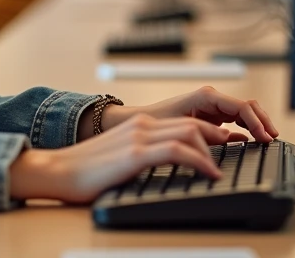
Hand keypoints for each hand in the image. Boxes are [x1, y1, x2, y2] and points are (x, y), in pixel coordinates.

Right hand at [9, 112, 232, 203]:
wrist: (57, 171)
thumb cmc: (85, 171)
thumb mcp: (121, 158)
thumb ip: (143, 156)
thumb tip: (169, 168)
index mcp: (138, 125)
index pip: (184, 122)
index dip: (210, 133)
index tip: (227, 145)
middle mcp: (141, 125)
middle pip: (193, 123)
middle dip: (220, 137)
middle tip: (237, 151)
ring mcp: (139, 137)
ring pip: (190, 133)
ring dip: (214, 149)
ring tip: (224, 166)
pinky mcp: (135, 153)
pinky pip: (178, 151)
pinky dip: (200, 160)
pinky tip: (210, 172)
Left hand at [132, 85, 278, 141]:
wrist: (141, 123)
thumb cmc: (158, 122)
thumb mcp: (184, 129)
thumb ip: (210, 135)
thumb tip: (236, 141)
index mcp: (206, 97)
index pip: (242, 106)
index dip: (257, 122)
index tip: (266, 138)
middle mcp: (212, 98)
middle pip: (248, 106)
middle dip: (263, 121)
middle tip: (273, 139)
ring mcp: (213, 106)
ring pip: (245, 111)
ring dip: (258, 124)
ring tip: (267, 139)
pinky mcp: (212, 115)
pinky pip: (236, 119)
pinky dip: (248, 127)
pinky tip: (253, 139)